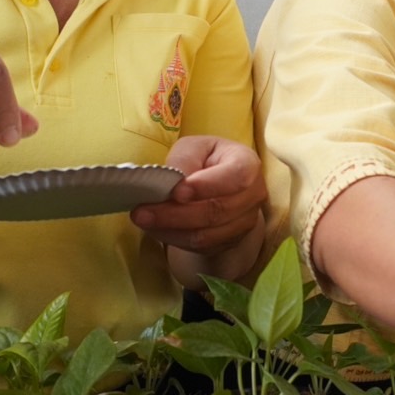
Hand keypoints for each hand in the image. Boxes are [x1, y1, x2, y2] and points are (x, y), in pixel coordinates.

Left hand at [131, 135, 266, 257]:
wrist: (218, 183)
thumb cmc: (205, 159)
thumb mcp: (193, 147)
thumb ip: (185, 160)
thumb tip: (174, 183)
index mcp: (248, 165)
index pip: (235, 178)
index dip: (205, 187)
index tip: (175, 192)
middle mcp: (253, 196)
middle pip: (217, 211)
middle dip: (175, 214)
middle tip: (141, 212)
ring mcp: (245, 223)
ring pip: (207, 234)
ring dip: (171, 230)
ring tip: (143, 221)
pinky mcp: (230, 241)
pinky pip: (201, 247)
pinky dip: (175, 239)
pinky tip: (156, 229)